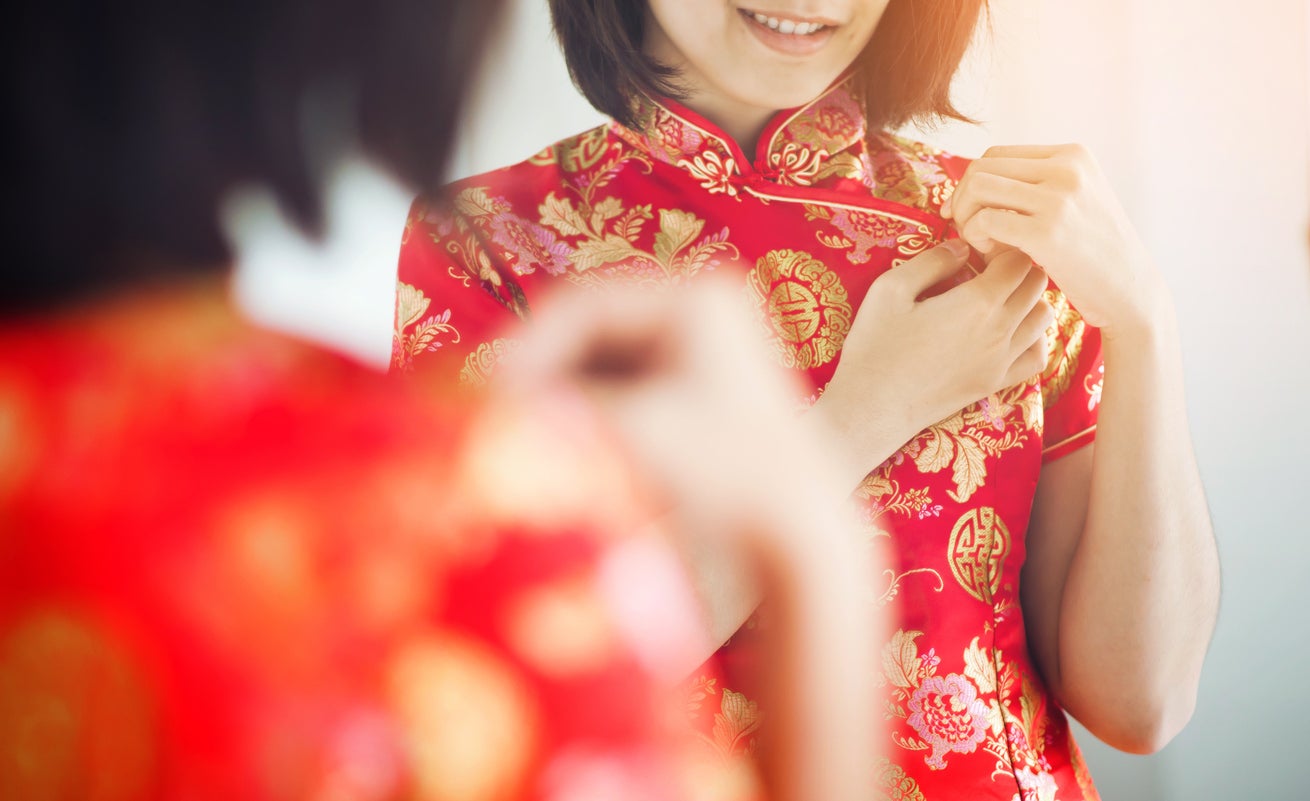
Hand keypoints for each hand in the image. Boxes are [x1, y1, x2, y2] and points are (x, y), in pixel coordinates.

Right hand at [499, 280, 876, 800]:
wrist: (800, 533)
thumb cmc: (729, 476)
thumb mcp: (632, 434)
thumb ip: (554, 412)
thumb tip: (483, 402)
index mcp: (695, 296)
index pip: (580, 304)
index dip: (522, 348)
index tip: (481, 394)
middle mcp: (701, 306)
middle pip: (588, 331)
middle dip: (540, 375)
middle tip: (493, 416)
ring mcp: (702, 345)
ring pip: (600, 362)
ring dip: (560, 397)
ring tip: (522, 437)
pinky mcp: (697, 385)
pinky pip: (621, 387)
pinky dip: (588, 414)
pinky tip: (562, 447)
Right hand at [816, 240, 1053, 479]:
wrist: (873, 405)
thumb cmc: (876, 345)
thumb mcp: (891, 289)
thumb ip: (932, 261)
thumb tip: (962, 248)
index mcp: (978, 302)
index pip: (1019, 260)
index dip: (1002, 248)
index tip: (978, 251)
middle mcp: (1000, 330)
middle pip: (1037, 284)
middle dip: (1018, 268)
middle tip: (986, 269)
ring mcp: (1002, 360)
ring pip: (1043, 317)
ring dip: (1029, 299)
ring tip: (997, 298)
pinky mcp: (995, 382)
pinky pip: (1037, 356)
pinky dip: (1033, 338)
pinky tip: (1008, 332)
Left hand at [942, 144, 1167, 334]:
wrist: (1131, 291)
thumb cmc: (1093, 254)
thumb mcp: (1076, 201)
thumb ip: (1036, 185)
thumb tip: (970, 182)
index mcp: (1073, 155)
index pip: (995, 155)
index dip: (970, 183)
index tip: (965, 212)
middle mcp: (1067, 168)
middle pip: (981, 168)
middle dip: (962, 200)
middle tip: (967, 231)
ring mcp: (1059, 198)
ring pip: (978, 188)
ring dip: (965, 217)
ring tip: (980, 243)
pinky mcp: (1047, 231)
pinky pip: (985, 220)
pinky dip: (975, 237)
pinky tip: (990, 256)